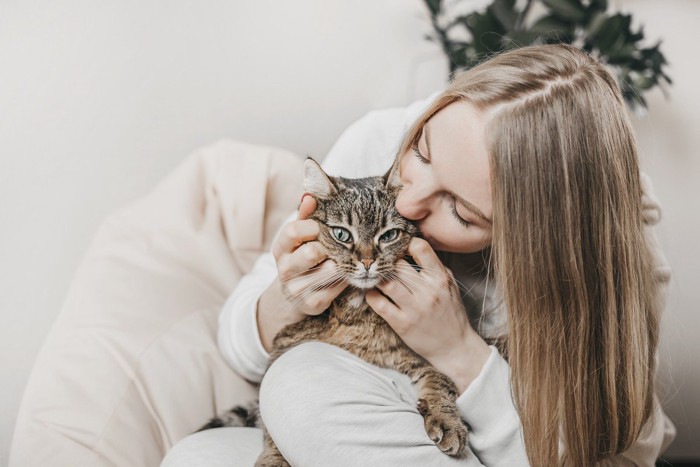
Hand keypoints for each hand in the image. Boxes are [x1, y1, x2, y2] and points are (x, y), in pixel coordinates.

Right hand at [269, 194, 347, 319]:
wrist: (294, 294)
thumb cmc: (303, 256)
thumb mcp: (300, 237)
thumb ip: (306, 216)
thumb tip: (311, 196)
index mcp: (280, 248)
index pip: (292, 231)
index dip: (310, 226)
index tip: (320, 227)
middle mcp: (285, 269)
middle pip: (310, 253)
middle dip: (327, 247)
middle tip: (332, 246)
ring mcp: (297, 288)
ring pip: (328, 271)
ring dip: (341, 263)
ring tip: (344, 259)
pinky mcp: (312, 304)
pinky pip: (336, 288)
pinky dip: (346, 278)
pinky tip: (347, 273)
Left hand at [365, 237, 489, 392]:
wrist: (455, 347)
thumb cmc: (451, 314)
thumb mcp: (450, 286)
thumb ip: (435, 268)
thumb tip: (415, 248)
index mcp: (440, 278)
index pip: (420, 248)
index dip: (405, 244)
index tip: (398, 248)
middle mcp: (427, 291)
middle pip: (398, 264)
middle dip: (387, 261)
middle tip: (379, 262)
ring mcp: (414, 308)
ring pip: (386, 282)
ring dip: (377, 278)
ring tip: (374, 276)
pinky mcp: (402, 324)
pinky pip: (379, 304)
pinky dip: (371, 295)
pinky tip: (371, 293)